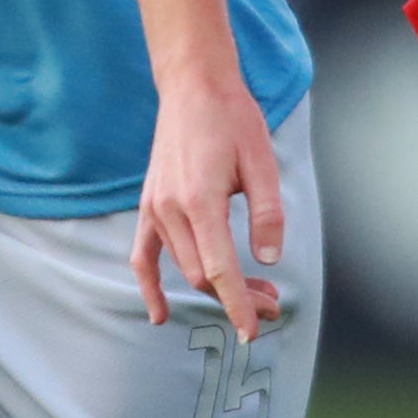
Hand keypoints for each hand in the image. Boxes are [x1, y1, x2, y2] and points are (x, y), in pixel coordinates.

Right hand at [132, 71, 287, 339]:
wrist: (193, 86)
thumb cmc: (233, 119)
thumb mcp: (263, 163)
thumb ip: (267, 215)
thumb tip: (267, 260)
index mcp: (200, 200)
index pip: (220, 270)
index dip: (238, 304)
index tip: (253, 330)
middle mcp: (171, 210)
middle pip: (204, 274)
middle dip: (239, 297)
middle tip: (275, 301)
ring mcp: (155, 208)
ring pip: (184, 267)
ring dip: (216, 288)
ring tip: (255, 292)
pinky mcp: (149, 205)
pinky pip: (143, 256)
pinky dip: (150, 287)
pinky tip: (160, 315)